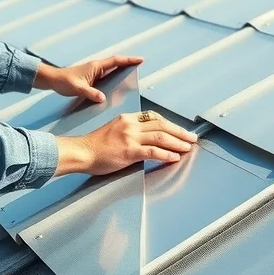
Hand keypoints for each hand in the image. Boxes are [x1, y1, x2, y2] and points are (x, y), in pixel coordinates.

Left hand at [34, 55, 142, 102]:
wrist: (53, 80)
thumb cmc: (64, 81)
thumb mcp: (78, 88)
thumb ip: (90, 93)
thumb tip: (103, 98)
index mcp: (96, 67)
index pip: (116, 61)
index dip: (129, 60)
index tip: (140, 59)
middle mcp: (97, 68)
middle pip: (116, 64)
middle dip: (128, 64)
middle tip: (140, 66)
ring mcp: (94, 73)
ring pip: (112, 71)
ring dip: (121, 72)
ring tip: (132, 77)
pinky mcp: (92, 79)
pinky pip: (106, 78)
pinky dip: (114, 80)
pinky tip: (117, 88)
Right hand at [54, 110, 197, 176]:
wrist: (82, 152)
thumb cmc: (94, 145)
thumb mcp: (113, 131)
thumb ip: (129, 132)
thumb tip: (145, 140)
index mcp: (126, 118)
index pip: (153, 116)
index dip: (169, 123)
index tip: (179, 129)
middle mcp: (130, 125)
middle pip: (161, 125)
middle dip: (179, 132)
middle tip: (192, 138)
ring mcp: (130, 137)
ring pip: (161, 137)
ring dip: (177, 142)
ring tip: (188, 147)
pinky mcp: (129, 151)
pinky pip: (153, 152)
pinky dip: (166, 154)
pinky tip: (174, 157)